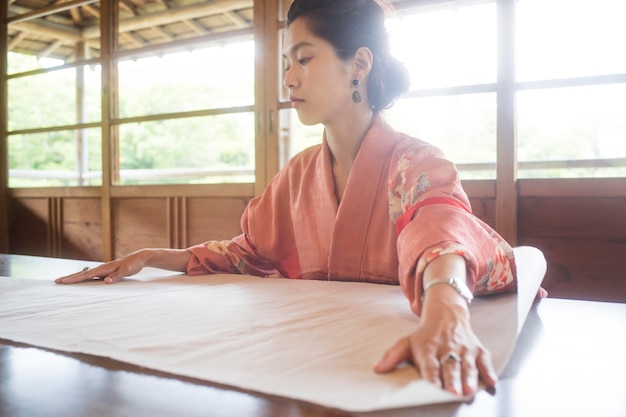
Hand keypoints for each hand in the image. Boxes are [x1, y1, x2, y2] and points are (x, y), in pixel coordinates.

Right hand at [55, 251, 148, 284]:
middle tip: (56, 281)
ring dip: (75, 277)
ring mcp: (103, 269)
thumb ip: (116, 276)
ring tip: (64, 280)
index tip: (64, 281)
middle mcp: (102, 268)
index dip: (75, 279)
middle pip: (83, 273)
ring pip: (86, 274)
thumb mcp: (127, 271)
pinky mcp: (106, 271)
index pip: (86, 274)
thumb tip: (105, 281)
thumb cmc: (133, 264)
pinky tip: (81, 279)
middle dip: (70, 277)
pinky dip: (84, 277)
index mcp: (105, 268)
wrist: (139, 258)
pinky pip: (92, 275)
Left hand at [373, 298, 496, 395]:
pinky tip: (491, 382)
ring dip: (469, 378)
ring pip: (467, 365)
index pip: (429, 365)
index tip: (432, 387)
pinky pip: (484, 360)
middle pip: (449, 366)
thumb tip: (377, 369)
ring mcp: (464, 349)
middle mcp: (447, 348)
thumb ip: (392, 356)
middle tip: (453, 393)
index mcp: (428, 348)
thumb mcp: (407, 342)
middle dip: (451, 380)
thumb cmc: (425, 335)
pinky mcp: (477, 349)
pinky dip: (488, 371)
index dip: (431, 376)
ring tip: (468, 390)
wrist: (446, 313)